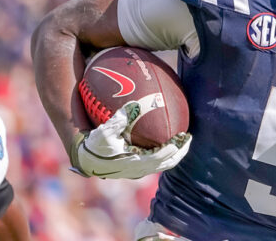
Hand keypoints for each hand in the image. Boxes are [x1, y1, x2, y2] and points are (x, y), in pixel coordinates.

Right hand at [70, 102, 191, 178]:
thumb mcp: (104, 132)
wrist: (86, 160)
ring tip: (183, 140)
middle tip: (189, 138)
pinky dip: (165, 152)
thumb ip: (118, 120)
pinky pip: (156, 161)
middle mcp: (139, 170)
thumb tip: (133, 105)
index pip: (159, 158)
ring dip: (174, 153)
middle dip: (179, 152)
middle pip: (166, 163)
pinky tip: (168, 139)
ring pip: (163, 164)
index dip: (172, 149)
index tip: (182, 138)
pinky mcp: (137, 167)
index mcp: (134, 163)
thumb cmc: (95, 146)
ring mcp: (139, 170)